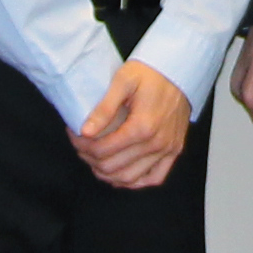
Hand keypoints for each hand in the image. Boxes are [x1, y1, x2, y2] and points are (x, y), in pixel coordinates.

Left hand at [70, 59, 193, 191]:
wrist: (178, 70)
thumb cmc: (151, 73)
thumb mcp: (123, 81)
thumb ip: (104, 109)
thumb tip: (86, 131)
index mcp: (143, 126)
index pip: (103, 150)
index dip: (82, 146)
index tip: (74, 135)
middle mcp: (156, 142)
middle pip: (113, 166)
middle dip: (90, 159)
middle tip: (81, 146)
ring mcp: (167, 149)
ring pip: (130, 178)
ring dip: (108, 174)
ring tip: (95, 161)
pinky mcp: (174, 151)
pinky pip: (154, 178)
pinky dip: (134, 182)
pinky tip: (120, 175)